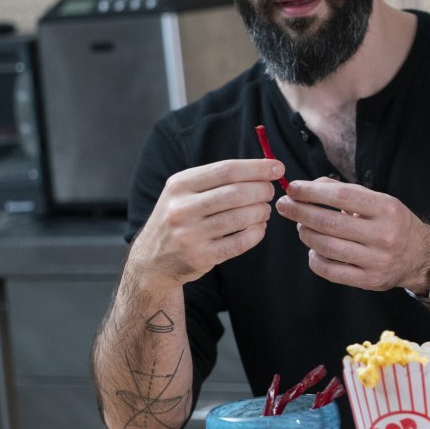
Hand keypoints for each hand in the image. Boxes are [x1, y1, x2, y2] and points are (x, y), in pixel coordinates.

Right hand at [130, 159, 283, 285]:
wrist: (151, 261)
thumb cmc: (179, 218)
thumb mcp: (185, 192)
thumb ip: (218, 179)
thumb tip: (265, 167)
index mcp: (179, 185)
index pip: (226, 170)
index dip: (257, 168)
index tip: (278, 167)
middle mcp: (181, 208)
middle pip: (237, 193)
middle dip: (262, 190)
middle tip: (269, 192)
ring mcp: (189, 234)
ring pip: (241, 217)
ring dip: (261, 212)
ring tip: (263, 211)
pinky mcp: (199, 257)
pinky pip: (240, 242)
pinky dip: (257, 233)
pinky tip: (258, 228)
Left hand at [275, 178, 429, 291]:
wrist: (421, 256)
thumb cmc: (393, 223)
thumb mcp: (379, 201)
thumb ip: (345, 192)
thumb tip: (308, 188)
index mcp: (387, 209)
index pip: (343, 197)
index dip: (313, 192)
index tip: (293, 188)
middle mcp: (384, 235)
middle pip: (331, 223)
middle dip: (301, 212)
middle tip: (284, 206)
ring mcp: (377, 260)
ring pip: (327, 247)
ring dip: (306, 234)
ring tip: (300, 226)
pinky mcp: (369, 280)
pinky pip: (331, 271)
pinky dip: (315, 258)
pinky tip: (314, 248)